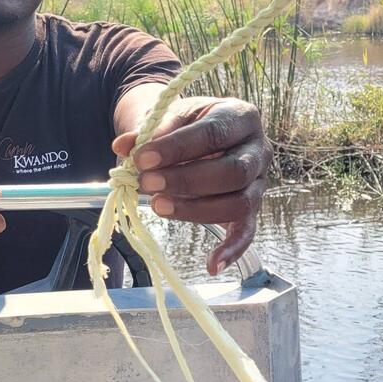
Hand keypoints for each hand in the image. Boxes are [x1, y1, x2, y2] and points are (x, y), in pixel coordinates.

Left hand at [112, 98, 271, 274]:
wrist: (194, 132)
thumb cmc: (183, 125)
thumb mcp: (168, 117)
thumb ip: (149, 132)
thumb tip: (123, 146)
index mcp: (240, 116)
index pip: (213, 133)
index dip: (177, 147)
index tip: (142, 157)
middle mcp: (258, 149)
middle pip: (232, 171)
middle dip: (186, 180)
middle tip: (146, 183)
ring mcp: (258, 182)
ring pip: (239, 202)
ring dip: (196, 210)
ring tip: (157, 207)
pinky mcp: (251, 208)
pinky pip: (247, 232)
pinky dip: (231, 250)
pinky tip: (211, 265)